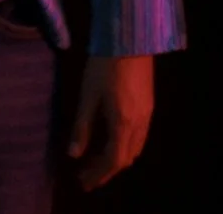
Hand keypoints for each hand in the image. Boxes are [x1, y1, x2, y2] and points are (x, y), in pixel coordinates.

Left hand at [67, 53, 153, 190]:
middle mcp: (140, 123)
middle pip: (126, 158)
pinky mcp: (149, 106)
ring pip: (135, 149)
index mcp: (123, 123)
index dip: (98, 174)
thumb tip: (73, 154)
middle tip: (86, 177)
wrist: (131, 40)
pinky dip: (125, 148)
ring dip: (117, 161)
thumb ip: (82, 126)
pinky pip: (140, 137)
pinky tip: (111, 143)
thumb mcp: (87, 95)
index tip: (82, 181)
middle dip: (106, 171)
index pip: (113, 160)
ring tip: (97, 164)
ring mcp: (147, 115)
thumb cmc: (104, 65)